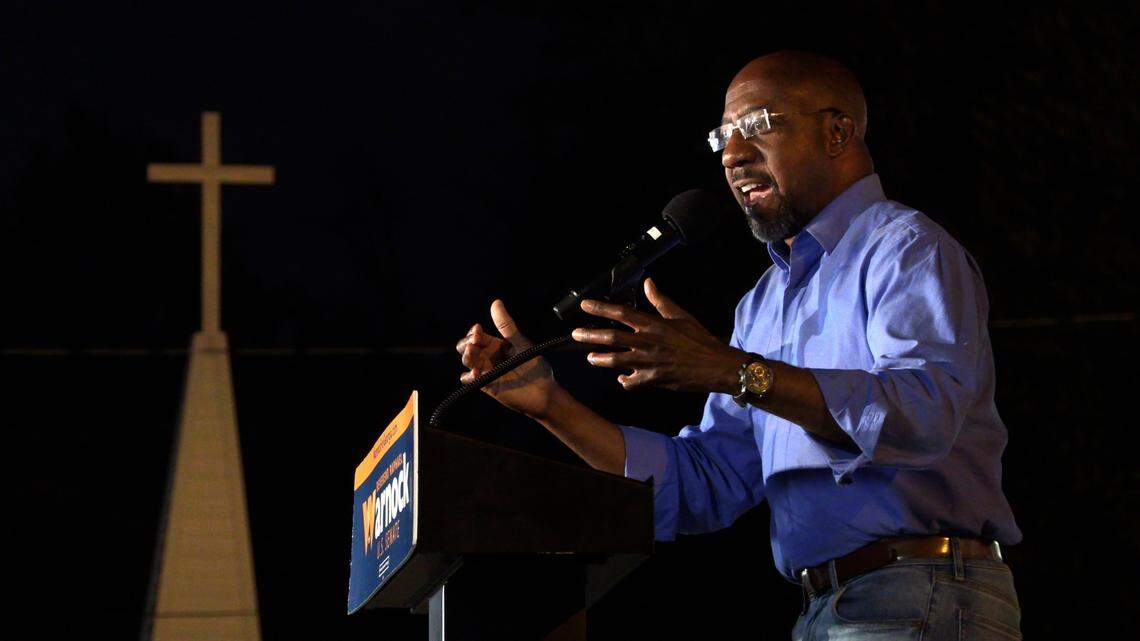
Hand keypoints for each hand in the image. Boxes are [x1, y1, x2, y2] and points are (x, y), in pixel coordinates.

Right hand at [455, 299, 559, 418]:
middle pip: (466, 347)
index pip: (476, 335)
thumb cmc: (536, 367)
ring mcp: (486, 371)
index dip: (473, 332)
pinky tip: (476, 373)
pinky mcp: (486, 385)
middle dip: (465, 342)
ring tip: (472, 352)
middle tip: (473, 341)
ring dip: (466, 356)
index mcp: (496, 345)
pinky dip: (468, 376)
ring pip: (466, 361)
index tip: (478, 329)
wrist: (544, 391)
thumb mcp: (521, 343)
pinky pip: (469, 380)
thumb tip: (496, 302)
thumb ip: (507, 325)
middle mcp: (488, 357)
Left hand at [572, 278, 748, 392]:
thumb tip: (647, 283)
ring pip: (617, 361)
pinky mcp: (654, 379)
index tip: (585, 305)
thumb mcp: (681, 316)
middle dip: (590, 336)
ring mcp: (649, 363)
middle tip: (575, 335)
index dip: (601, 308)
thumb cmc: (700, 339)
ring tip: (590, 358)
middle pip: (612, 338)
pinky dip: (625, 381)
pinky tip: (622, 379)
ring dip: (601, 360)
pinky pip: (632, 382)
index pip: (622, 313)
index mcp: (654, 325)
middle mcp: (648, 343)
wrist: (716, 366)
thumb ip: (660, 301)